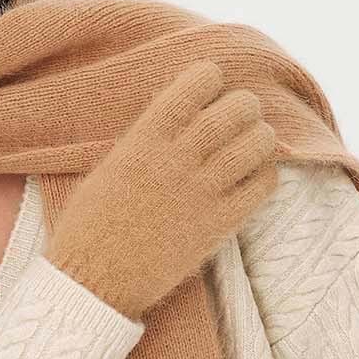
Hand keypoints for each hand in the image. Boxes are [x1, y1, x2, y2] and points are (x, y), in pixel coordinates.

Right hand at [46, 59, 280, 318]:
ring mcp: (198, 195)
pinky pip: (259, 188)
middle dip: (245, 104)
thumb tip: (178, 117)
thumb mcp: (109, 169)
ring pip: (252, 146)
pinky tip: (258, 173)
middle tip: (246, 108)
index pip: (189, 91)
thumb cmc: (91, 226)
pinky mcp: (216, 226)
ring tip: (258, 136)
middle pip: (230, 114)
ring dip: (262, 135)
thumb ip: (144, 141)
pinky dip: (267, 173)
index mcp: (141, 143)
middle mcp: (174, 163)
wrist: (93, 281)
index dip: (208, 77)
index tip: (213, 80)